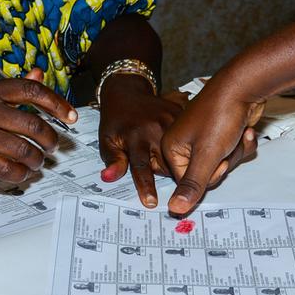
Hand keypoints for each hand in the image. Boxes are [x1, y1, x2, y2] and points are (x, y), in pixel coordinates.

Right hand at [0, 69, 76, 181]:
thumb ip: (12, 87)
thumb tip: (39, 74)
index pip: (33, 91)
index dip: (57, 103)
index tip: (71, 116)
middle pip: (35, 125)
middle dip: (51, 139)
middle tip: (53, 145)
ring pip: (25, 150)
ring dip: (38, 159)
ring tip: (39, 161)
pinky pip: (9, 170)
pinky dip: (22, 173)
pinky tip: (23, 172)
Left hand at [98, 75, 184, 207]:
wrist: (127, 92)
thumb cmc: (116, 120)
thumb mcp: (107, 140)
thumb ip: (112, 160)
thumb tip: (109, 178)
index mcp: (136, 137)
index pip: (141, 167)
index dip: (146, 186)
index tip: (151, 202)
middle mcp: (155, 129)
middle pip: (166, 165)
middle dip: (161, 170)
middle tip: (152, 160)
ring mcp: (171, 121)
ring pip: (180, 154)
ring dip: (173, 159)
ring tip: (160, 151)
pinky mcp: (181, 115)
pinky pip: (187, 139)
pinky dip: (184, 145)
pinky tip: (179, 142)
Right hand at [162, 80, 264, 214]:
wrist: (245, 86)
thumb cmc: (220, 114)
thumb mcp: (207, 155)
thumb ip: (193, 184)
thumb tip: (175, 210)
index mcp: (172, 148)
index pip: (188, 182)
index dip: (209, 174)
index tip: (217, 159)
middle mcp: (184, 143)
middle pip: (207, 174)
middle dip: (225, 161)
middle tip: (227, 144)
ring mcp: (204, 138)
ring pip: (223, 163)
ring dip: (236, 151)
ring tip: (238, 133)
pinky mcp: (221, 133)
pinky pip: (232, 151)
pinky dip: (242, 143)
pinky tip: (246, 130)